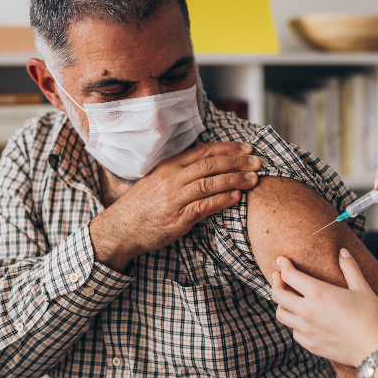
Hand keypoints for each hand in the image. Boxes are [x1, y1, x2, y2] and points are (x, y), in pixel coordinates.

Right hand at [90, 141, 260, 270]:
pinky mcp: (176, 219)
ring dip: (235, 180)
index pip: (203, 152)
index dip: (228, 149)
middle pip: (210, 165)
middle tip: (258, 161)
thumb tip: (206, 154)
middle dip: (238, 162)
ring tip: (254, 179)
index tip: (247, 148)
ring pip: (209, 184)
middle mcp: (171, 179)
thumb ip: (180, 168)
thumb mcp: (157, 179)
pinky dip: (221, 200)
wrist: (120, 229)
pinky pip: (203, 207)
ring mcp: (174, 199)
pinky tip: (236, 197)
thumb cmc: (142, 204)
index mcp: (168, 166)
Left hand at [272, 249, 377, 367]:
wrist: (375, 350)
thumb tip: (343, 252)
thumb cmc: (372, 317)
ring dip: (282, 304)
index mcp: (318, 293)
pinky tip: (302, 319)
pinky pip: (294, 331)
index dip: (283, 265)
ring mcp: (307, 330)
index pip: (289, 275)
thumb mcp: (363, 288)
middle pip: (278, 295)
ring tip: (288, 297)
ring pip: (281, 315)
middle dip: (276, 282)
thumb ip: (350, 268)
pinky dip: (294, 322)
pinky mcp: (310, 345)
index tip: (281, 260)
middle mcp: (307, 311)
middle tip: (279, 276)